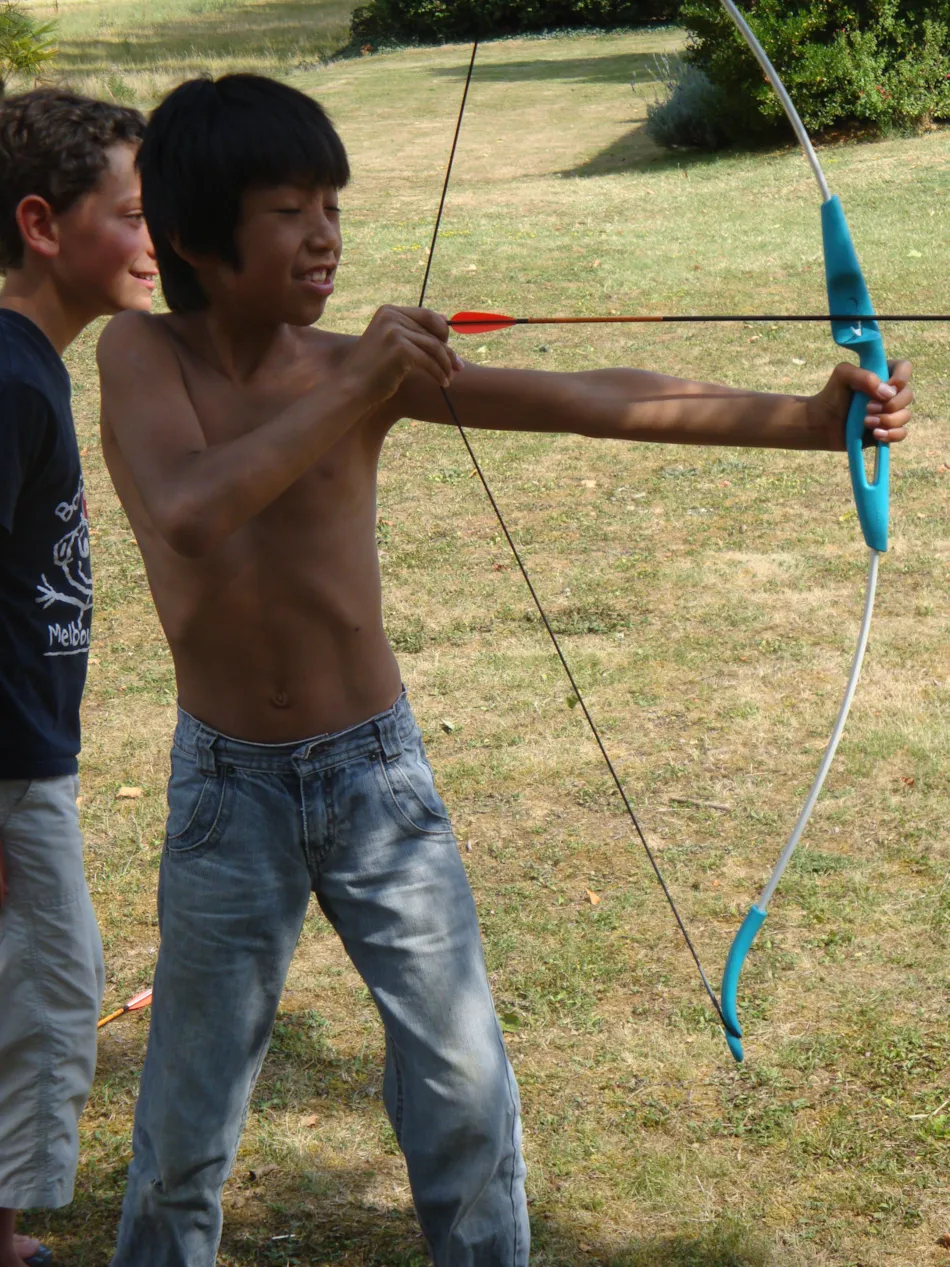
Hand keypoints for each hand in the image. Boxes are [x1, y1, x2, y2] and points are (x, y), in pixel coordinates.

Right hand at [342, 305, 462, 405]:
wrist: (351, 387)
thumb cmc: (372, 370)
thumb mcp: (390, 343)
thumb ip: (412, 332)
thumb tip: (445, 322)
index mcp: (388, 311)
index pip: (426, 315)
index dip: (442, 330)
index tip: (450, 347)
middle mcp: (391, 317)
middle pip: (432, 331)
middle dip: (448, 351)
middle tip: (458, 367)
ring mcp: (395, 331)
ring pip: (434, 347)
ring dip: (445, 364)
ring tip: (450, 377)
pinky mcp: (400, 349)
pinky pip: (429, 361)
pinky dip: (439, 373)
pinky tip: (443, 383)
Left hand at [809, 359, 912, 449]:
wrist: (821, 422)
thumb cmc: (832, 395)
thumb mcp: (842, 375)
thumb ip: (863, 375)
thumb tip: (887, 393)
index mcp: (883, 374)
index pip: (905, 368)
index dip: (901, 377)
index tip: (888, 387)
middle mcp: (890, 393)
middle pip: (908, 395)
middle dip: (890, 405)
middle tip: (867, 409)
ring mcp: (890, 412)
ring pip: (905, 415)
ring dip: (887, 420)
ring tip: (865, 422)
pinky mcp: (887, 430)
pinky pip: (902, 433)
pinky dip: (891, 435)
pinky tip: (875, 434)